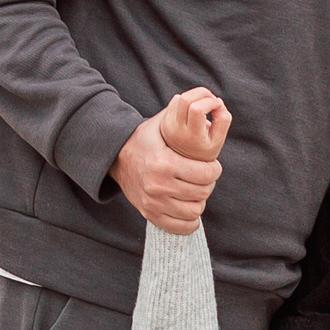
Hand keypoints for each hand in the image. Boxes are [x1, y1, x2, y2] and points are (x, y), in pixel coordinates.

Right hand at [112, 90, 228, 232]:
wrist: (115, 158)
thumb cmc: (146, 139)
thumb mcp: (162, 124)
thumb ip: (186, 116)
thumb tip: (213, 102)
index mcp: (164, 163)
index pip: (206, 173)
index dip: (215, 169)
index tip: (212, 165)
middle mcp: (157, 186)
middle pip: (203, 192)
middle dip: (208, 183)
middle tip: (204, 177)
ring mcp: (152, 203)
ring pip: (195, 210)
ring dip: (200, 200)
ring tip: (195, 190)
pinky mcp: (149, 215)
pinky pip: (182, 227)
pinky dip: (190, 220)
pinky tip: (188, 206)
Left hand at [155, 85, 228, 162]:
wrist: (184, 162)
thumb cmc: (205, 149)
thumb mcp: (218, 139)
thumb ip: (223, 120)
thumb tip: (217, 102)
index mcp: (191, 136)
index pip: (197, 109)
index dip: (210, 102)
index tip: (218, 106)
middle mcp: (176, 130)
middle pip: (186, 99)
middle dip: (203, 93)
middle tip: (212, 100)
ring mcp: (168, 125)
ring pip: (180, 97)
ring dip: (195, 95)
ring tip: (204, 104)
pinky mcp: (164, 120)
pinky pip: (175, 100)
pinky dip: (187, 99)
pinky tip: (193, 109)